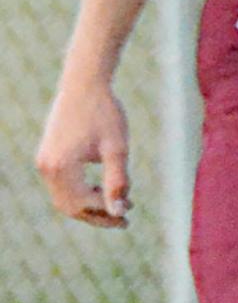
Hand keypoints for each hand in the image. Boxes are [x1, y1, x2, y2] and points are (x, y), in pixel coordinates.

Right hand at [36, 80, 130, 226]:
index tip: (129, 215)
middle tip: (123, 219)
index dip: (106, 213)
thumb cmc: (105, 113)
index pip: (83, 204)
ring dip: (88, 205)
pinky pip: (61, 186)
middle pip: (69, 206)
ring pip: (64, 198)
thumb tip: (119, 212)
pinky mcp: (47, 156)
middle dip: (96, 215)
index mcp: (61, 166)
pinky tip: (100, 188)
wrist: (84, 83)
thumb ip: (118, 182)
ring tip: (116, 204)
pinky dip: (79, 193)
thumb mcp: (117, 149)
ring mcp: (43, 161)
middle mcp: (46, 167)